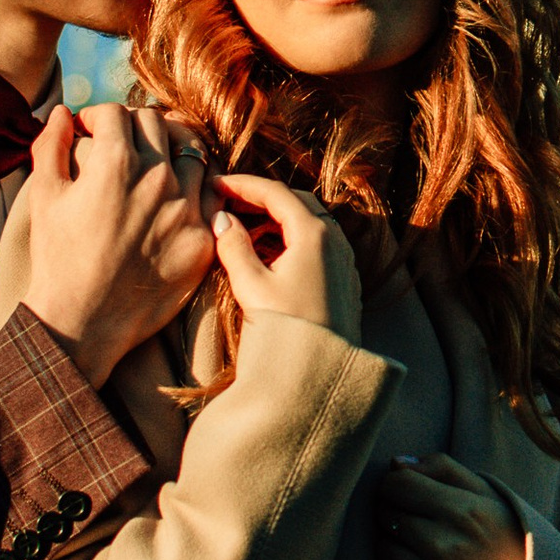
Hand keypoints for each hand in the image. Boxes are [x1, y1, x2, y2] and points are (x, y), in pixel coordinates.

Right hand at [24, 102, 214, 386]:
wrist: (82, 322)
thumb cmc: (56, 258)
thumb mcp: (43, 196)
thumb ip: (50, 144)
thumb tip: (63, 112)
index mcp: (115, 163)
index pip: (116, 113)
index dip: (97, 117)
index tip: (88, 130)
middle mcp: (157, 179)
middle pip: (155, 125)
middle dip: (131, 126)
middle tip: (119, 142)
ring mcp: (186, 209)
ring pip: (191, 152)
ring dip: (169, 148)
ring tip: (154, 160)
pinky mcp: (202, 239)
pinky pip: (211, 194)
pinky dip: (195, 184)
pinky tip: (177, 192)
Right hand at [211, 173, 361, 342]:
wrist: (321, 376)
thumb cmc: (285, 331)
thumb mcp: (251, 286)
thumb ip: (234, 247)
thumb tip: (222, 219)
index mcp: (313, 234)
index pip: (276, 193)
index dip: (243, 185)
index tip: (217, 183)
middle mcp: (335, 242)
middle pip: (294, 203)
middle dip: (260, 199)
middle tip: (227, 203)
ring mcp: (342, 261)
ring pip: (307, 224)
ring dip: (275, 221)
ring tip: (242, 231)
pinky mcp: (342, 282)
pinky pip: (315, 245)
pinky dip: (288, 240)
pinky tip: (267, 256)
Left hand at [378, 454, 524, 559]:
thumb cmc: (503, 536)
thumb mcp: (487, 494)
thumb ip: (443, 469)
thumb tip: (396, 463)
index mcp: (464, 511)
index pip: (396, 485)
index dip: (395, 484)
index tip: (407, 491)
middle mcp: (448, 546)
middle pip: (387, 515)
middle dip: (396, 513)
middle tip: (420, 521)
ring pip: (385, 550)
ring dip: (397, 546)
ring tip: (425, 549)